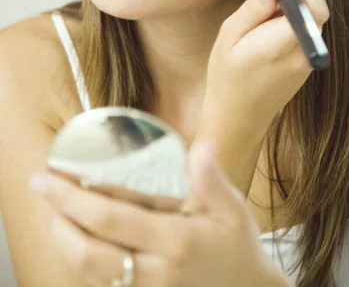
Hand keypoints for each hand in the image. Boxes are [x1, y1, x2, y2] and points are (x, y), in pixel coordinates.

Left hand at [29, 140, 288, 286]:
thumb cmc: (237, 247)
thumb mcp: (234, 210)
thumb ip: (213, 180)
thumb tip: (202, 146)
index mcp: (176, 242)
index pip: (113, 220)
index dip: (74, 199)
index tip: (50, 177)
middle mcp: (155, 271)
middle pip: (90, 251)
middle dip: (58, 217)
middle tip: (41, 185)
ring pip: (88, 273)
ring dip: (64, 240)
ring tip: (54, 209)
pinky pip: (100, 283)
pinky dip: (80, 259)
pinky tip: (76, 234)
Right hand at [203, 0, 329, 136]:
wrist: (237, 118)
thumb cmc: (227, 78)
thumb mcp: (229, 37)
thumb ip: (254, 9)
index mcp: (280, 46)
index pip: (312, 7)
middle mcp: (301, 55)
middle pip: (315, 11)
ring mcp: (306, 63)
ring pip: (311, 21)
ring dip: (295, 4)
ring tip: (266, 3)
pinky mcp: (305, 67)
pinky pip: (306, 34)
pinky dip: (293, 19)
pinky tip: (271, 21)